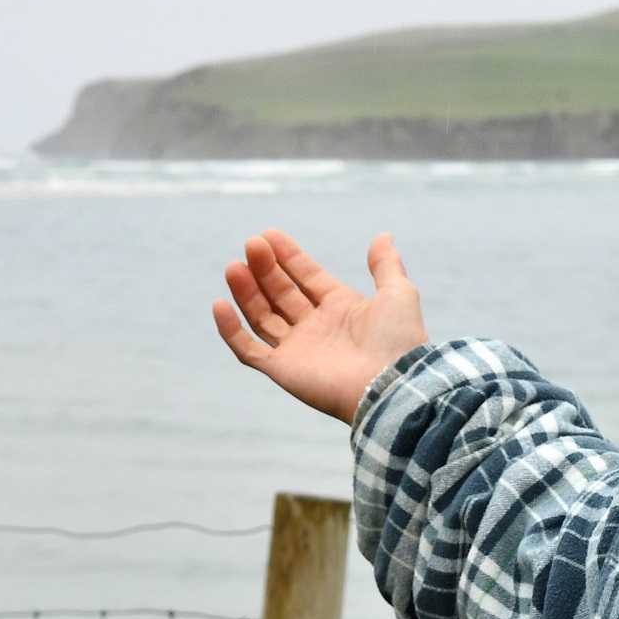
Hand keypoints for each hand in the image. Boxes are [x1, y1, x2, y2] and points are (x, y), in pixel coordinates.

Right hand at [212, 229, 429, 423]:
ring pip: (262, 316)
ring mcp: (298, 349)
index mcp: (340, 308)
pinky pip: (248, 350)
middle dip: (265, 268)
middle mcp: (316, 328)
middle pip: (281, 293)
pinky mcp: (282, 370)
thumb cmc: (398, 340)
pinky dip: (231, 330)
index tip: (268, 235)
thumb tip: (382, 236)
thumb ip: (386, 265)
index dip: (288, 256)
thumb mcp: (398, 292)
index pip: (306, 277)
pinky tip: (220, 304)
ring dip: (246, 291)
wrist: (391, 383)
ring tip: (235, 266)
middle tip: (252, 245)